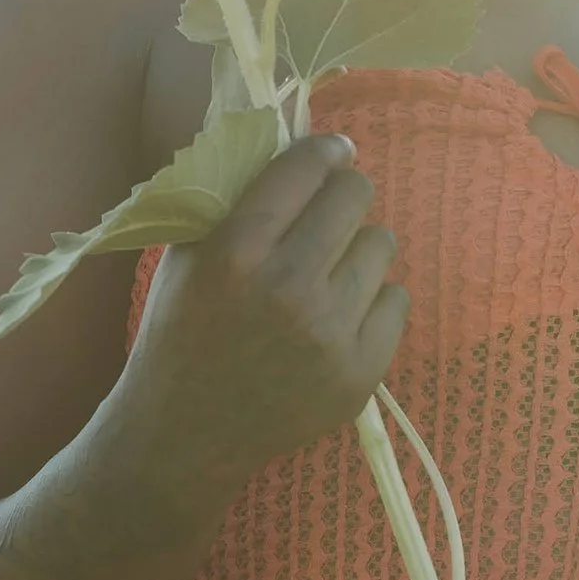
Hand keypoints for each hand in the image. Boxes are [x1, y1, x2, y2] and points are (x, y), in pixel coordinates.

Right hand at [120, 131, 406, 501]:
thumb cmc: (181, 335)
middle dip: (344, 195)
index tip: (333, 151)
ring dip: (357, 249)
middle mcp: (288, 285)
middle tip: (331, 211)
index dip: (325, 151)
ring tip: (328, 273)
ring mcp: (330, 331)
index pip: (304, 169)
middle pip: (356, 197)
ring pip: (381, 244)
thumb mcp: (187, 258)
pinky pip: (397, 299)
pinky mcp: (361, 370)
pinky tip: (339, 316)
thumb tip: (292, 144)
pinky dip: (372, 301)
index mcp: (236, 251)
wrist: (185, 435)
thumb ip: (234, 202)